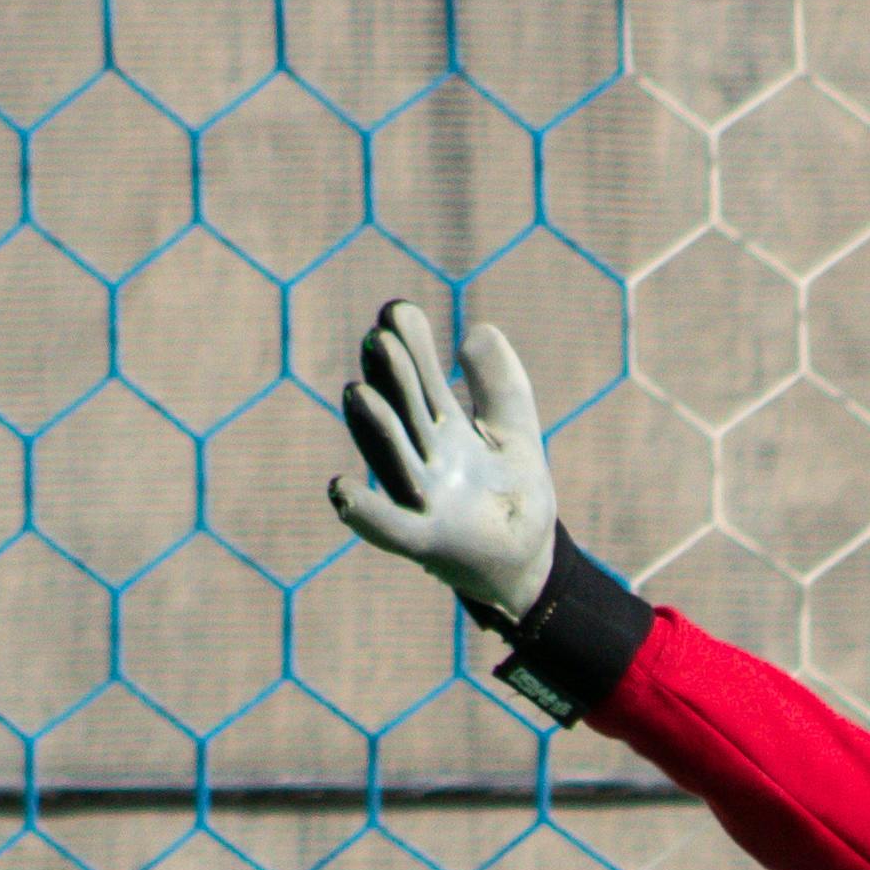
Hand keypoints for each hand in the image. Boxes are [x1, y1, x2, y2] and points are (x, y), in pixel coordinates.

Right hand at [329, 299, 555, 622]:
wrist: (529, 560)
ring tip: (360, 393)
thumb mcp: (514, 427)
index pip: (422, 382)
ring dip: (377, 430)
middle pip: (404, 413)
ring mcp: (422, 501)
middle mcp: (423, 459)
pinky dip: (367, 513)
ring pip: (394, 461)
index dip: (411, 348)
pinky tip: (340, 490)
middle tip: (381, 337)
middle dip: (392, 378)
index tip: (398, 310)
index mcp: (441, 429)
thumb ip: (500, 383)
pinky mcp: (428, 542)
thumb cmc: (511, 492)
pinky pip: (392, 528)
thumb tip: (476, 330)